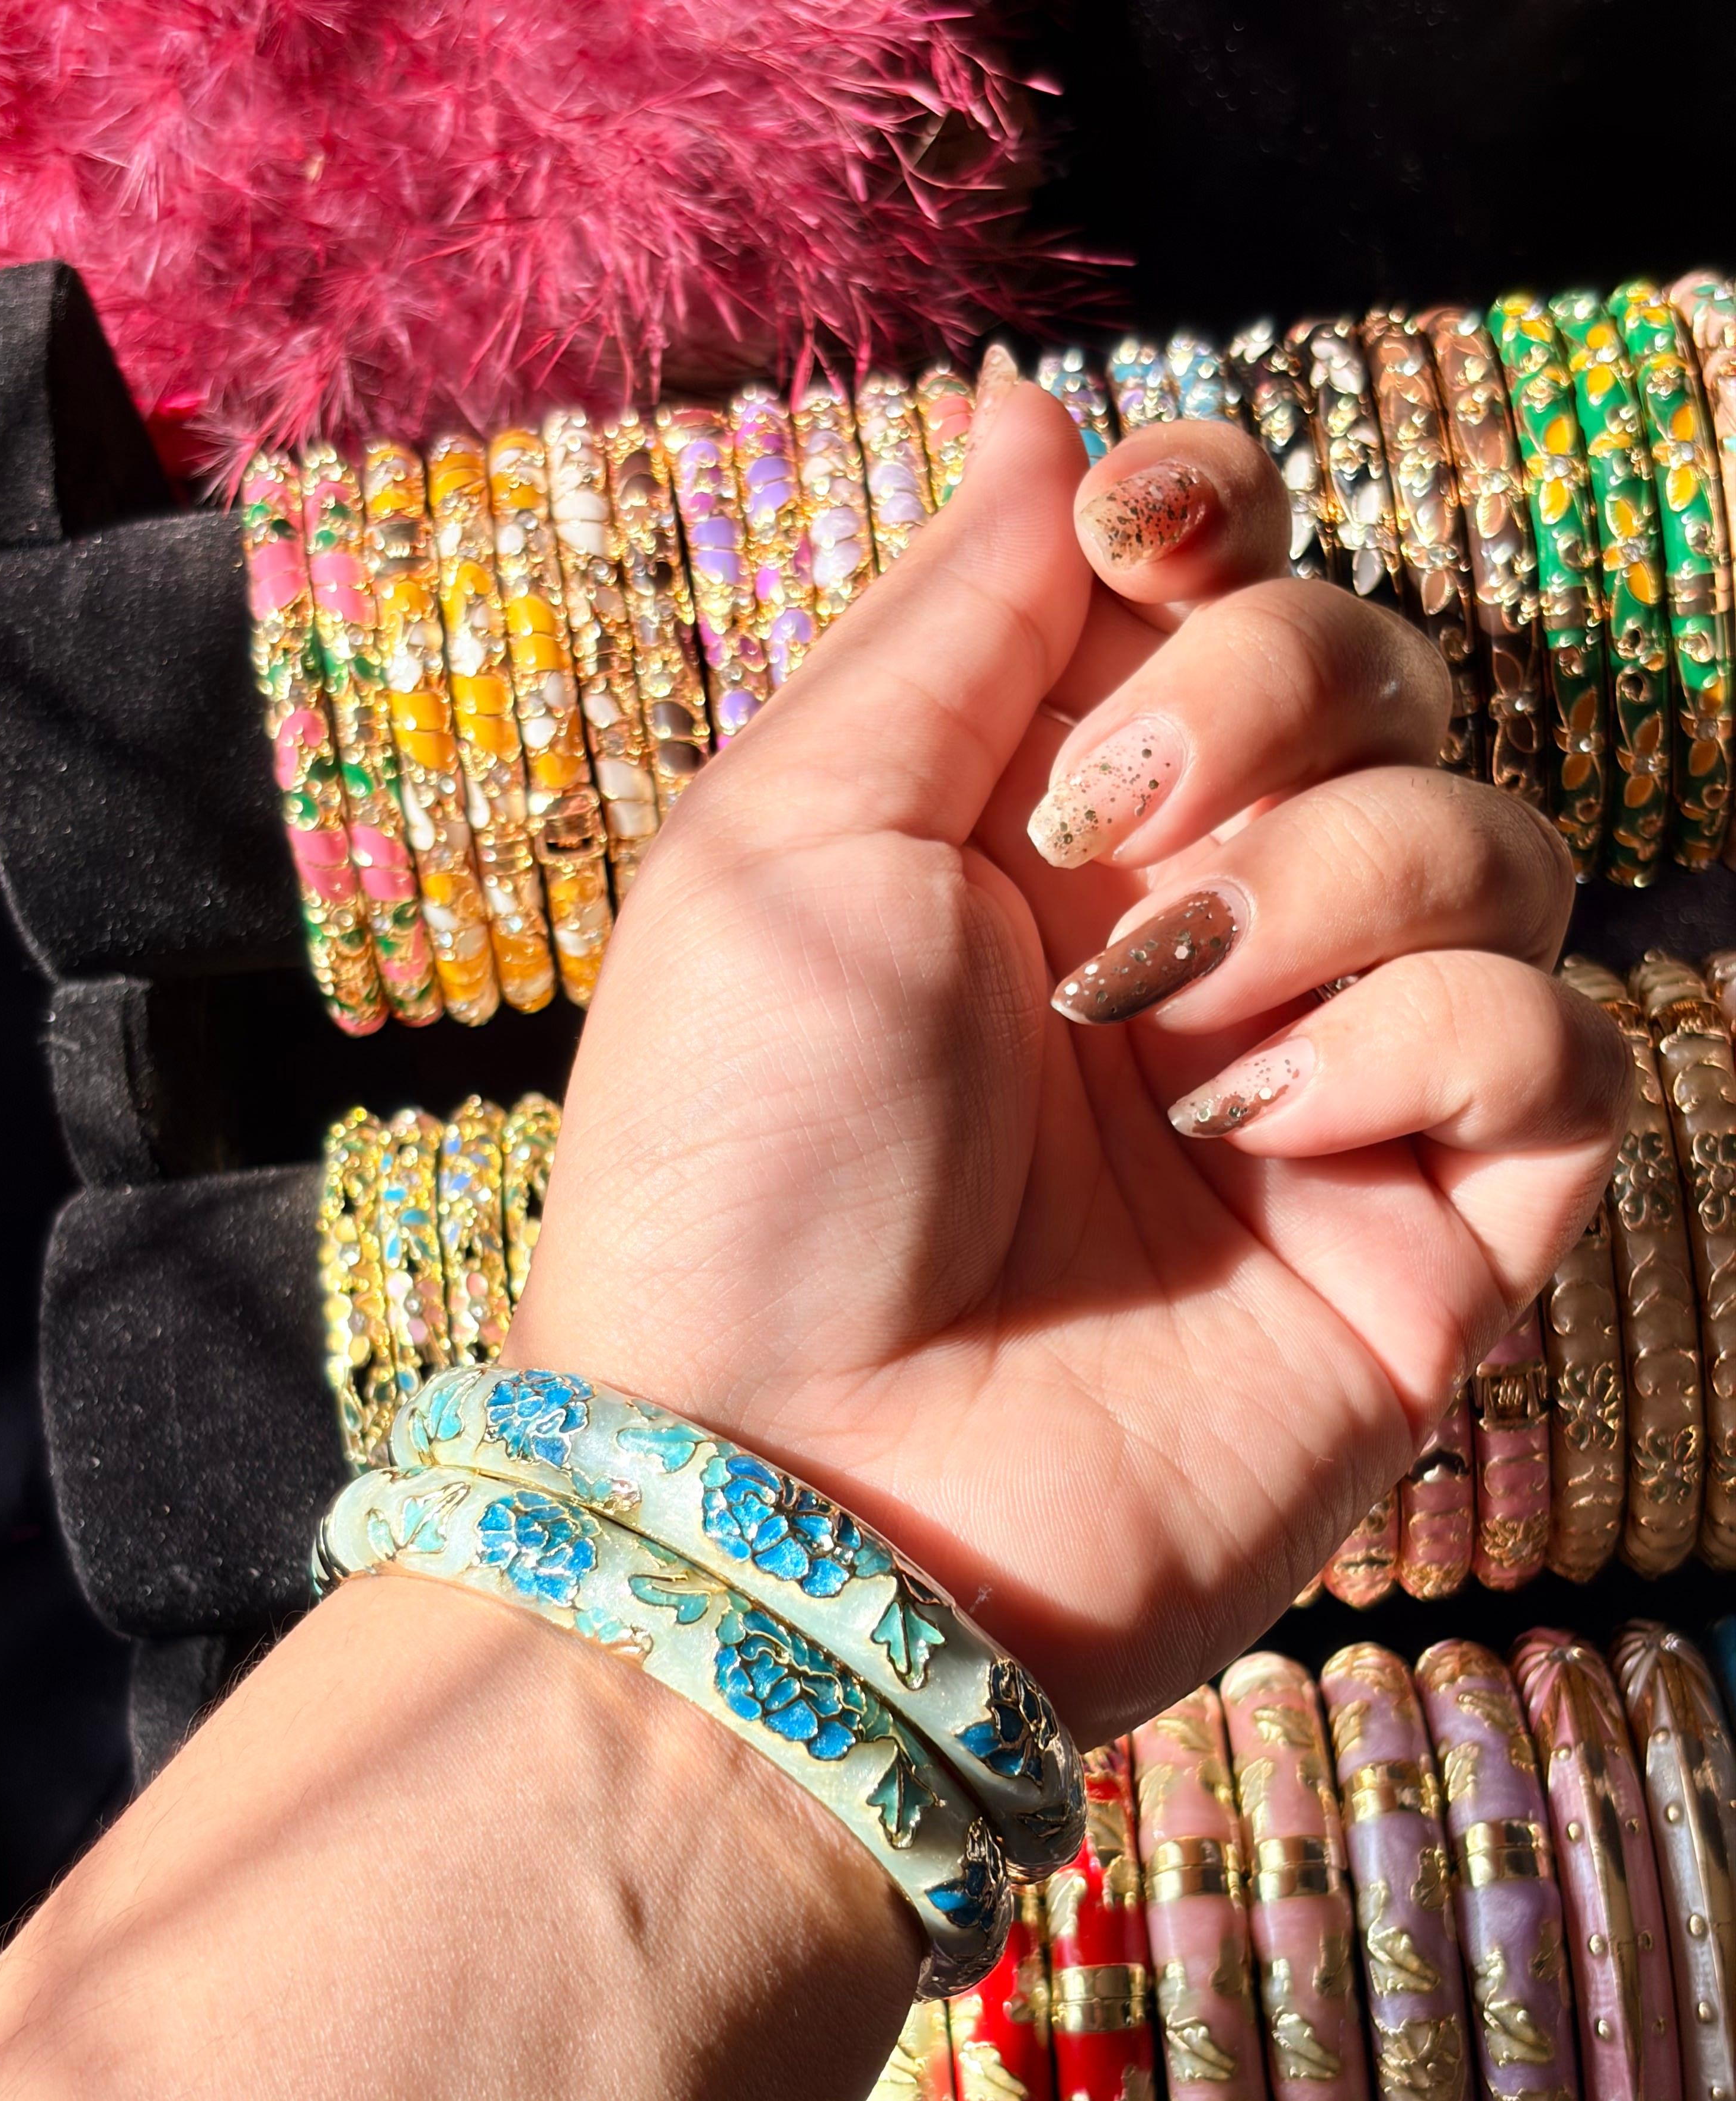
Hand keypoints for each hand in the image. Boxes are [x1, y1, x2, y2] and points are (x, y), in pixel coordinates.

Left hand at [515, 378, 1626, 1742]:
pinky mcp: (1431, 1232)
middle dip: (1268, 696)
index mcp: (1042, 825)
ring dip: (1330, 885)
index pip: (1220, 584)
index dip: (1219, 521)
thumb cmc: (740, 1165)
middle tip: (1112, 839)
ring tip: (1167, 1033)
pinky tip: (1267, 1127)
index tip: (1148, 541)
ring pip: (1490, 839)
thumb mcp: (790, 838)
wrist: (794, 1484)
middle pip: (1378, 671)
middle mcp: (1198, 930)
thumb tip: (1045, 417)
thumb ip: (946, 620)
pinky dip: (1425, 1043)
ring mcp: (1324, 1080)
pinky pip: (1558, 1041)